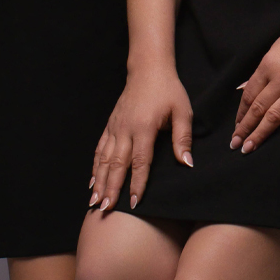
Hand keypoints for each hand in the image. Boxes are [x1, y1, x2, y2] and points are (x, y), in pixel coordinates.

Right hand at [90, 64, 192, 212]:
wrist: (148, 69)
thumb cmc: (169, 90)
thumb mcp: (182, 111)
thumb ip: (182, 138)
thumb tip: (186, 163)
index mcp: (144, 127)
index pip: (140, 161)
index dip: (136, 184)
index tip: (133, 203)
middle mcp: (126, 129)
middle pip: (117, 164)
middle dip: (111, 188)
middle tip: (105, 210)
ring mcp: (115, 127)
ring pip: (105, 159)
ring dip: (100, 181)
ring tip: (95, 202)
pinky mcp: (111, 124)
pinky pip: (100, 148)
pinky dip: (96, 166)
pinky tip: (93, 181)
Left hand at [232, 17, 279, 154]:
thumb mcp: (276, 47)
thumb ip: (261, 70)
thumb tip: (243, 87)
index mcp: (268, 66)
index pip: (249, 95)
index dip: (241, 113)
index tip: (236, 125)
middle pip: (258, 109)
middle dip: (244, 128)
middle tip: (235, 144)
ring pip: (275, 117)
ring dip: (260, 134)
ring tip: (249, 149)